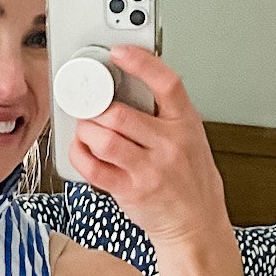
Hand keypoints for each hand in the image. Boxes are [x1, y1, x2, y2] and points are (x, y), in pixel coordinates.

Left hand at [68, 46, 229, 249]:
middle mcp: (170, 144)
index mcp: (186, 122)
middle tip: (89, 107)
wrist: (196, 223)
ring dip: (86, 132)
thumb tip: (127, 89)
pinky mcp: (132, 191)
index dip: (140, 63)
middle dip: (96, 109)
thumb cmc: (190, 180)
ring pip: (105, 141)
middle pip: (121, 114)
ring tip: (85, 130)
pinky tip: (80, 150)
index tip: (118, 52)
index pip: (166, 82)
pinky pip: (94, 170)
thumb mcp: (190, 137)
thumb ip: (164, 115)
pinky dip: (80, 156)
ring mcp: (150, 169)